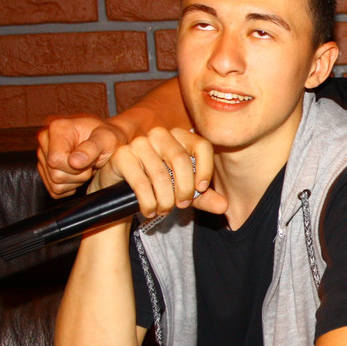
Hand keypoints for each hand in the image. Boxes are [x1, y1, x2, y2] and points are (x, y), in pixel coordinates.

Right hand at [37, 115, 126, 197]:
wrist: (106, 141)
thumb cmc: (108, 137)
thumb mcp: (107, 138)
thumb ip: (92, 148)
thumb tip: (74, 162)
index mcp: (57, 128)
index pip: (56, 160)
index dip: (76, 167)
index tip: (91, 160)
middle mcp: (45, 140)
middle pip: (55, 174)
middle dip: (78, 175)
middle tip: (90, 164)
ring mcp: (43, 156)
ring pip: (54, 184)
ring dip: (75, 181)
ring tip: (85, 167)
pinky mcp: (45, 169)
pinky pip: (54, 190)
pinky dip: (70, 187)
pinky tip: (78, 174)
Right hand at [92, 127, 227, 216]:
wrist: (122, 191)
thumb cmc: (159, 187)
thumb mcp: (185, 193)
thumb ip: (206, 198)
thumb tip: (224, 206)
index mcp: (180, 136)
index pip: (202, 146)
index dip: (206, 169)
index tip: (202, 189)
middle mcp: (160, 134)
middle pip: (181, 160)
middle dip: (185, 189)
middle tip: (182, 205)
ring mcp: (139, 143)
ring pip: (161, 174)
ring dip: (166, 200)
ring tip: (165, 211)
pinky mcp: (121, 156)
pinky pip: (140, 182)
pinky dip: (149, 202)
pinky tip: (150, 210)